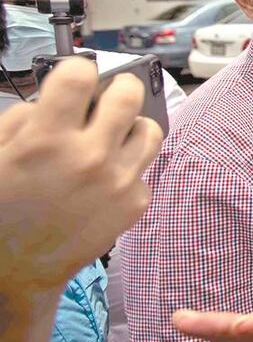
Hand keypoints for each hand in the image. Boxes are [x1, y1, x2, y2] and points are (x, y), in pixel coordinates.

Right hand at [0, 57, 161, 291]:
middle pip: (128, 94)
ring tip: (110, 137)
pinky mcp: (136, 203)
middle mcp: (90, 157)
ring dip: (130, 127)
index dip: (76, 71)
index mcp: (47, 140)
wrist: (17, 271)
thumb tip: (60, 96)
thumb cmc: (2, 210)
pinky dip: (128, 167)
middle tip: (103, 99)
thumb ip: (24, 119)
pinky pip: (145, 167)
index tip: (75, 80)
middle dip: (115, 90)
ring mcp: (119, 180)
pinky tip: (104, 178)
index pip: (80, 75)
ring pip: (150, 128)